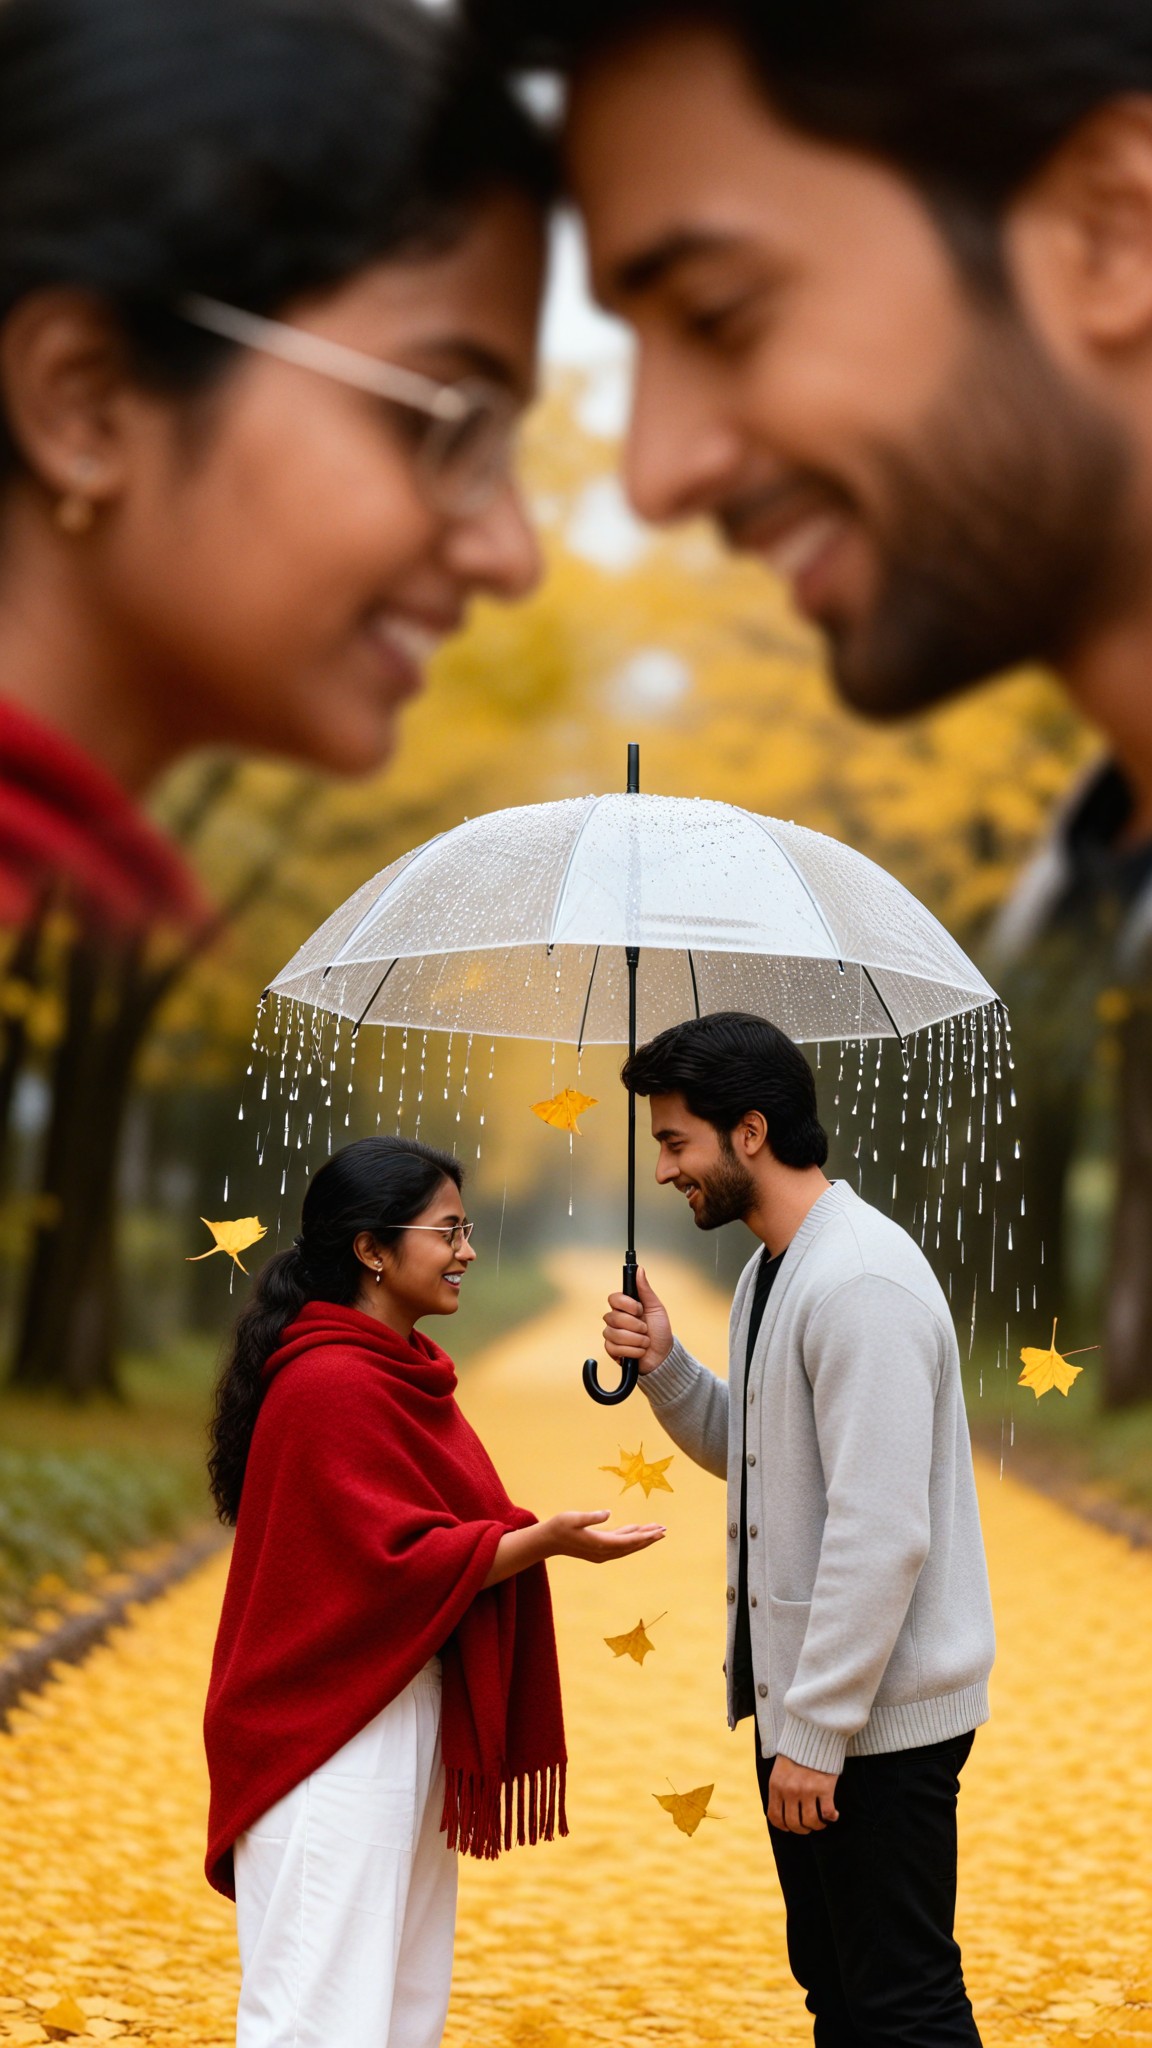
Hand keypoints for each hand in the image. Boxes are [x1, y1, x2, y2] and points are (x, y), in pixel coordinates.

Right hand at [543, 1509, 666, 1563]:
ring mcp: (602, 1553)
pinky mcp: (599, 1551)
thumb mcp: (573, 1518)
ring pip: (627, 1547)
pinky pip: (620, 1545)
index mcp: (600, 1543)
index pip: (628, 1540)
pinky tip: (637, 1530)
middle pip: (632, 1545)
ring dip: (642, 1539)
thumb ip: (591, 1516)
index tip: (658, 1532)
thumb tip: (608, 1513)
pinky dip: (631, 1538)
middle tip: (665, 1531)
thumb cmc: (560, 1526)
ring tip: (656, 1531)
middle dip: (649, 1538)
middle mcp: (604, 1551)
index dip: (644, 1536)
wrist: (548, 1541)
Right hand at [603, 1266, 672, 1375]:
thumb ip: (645, 1290)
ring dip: (636, 1340)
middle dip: (635, 1326)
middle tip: (646, 1329)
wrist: (663, 1355)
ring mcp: (612, 1335)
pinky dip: (632, 1351)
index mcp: (625, 1307)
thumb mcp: (656, 1308)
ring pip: (614, 1334)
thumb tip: (639, 1270)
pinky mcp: (612, 1350)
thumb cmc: (660, 1331)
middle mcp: (616, 1319)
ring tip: (645, 1342)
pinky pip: (615, 1348)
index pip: (613, 1298)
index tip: (640, 1309)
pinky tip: (639, 1351)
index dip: (626, 1304)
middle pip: (614, 1317)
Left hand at [767, 1756, 839, 1833]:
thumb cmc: (797, 1754)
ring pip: (811, 1822)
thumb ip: (780, 1790)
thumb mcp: (780, 1771)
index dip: (783, 1827)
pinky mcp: (824, 1787)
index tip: (790, 1827)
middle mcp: (790, 1790)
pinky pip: (827, 1813)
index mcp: (776, 1786)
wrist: (814, 1734)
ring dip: (817, 1826)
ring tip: (821, 1822)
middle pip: (793, 1823)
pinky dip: (831, 1818)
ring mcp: (807, 1790)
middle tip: (808, 1826)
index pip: (775, 1817)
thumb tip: (783, 1813)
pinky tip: (833, 1815)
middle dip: (802, 1829)